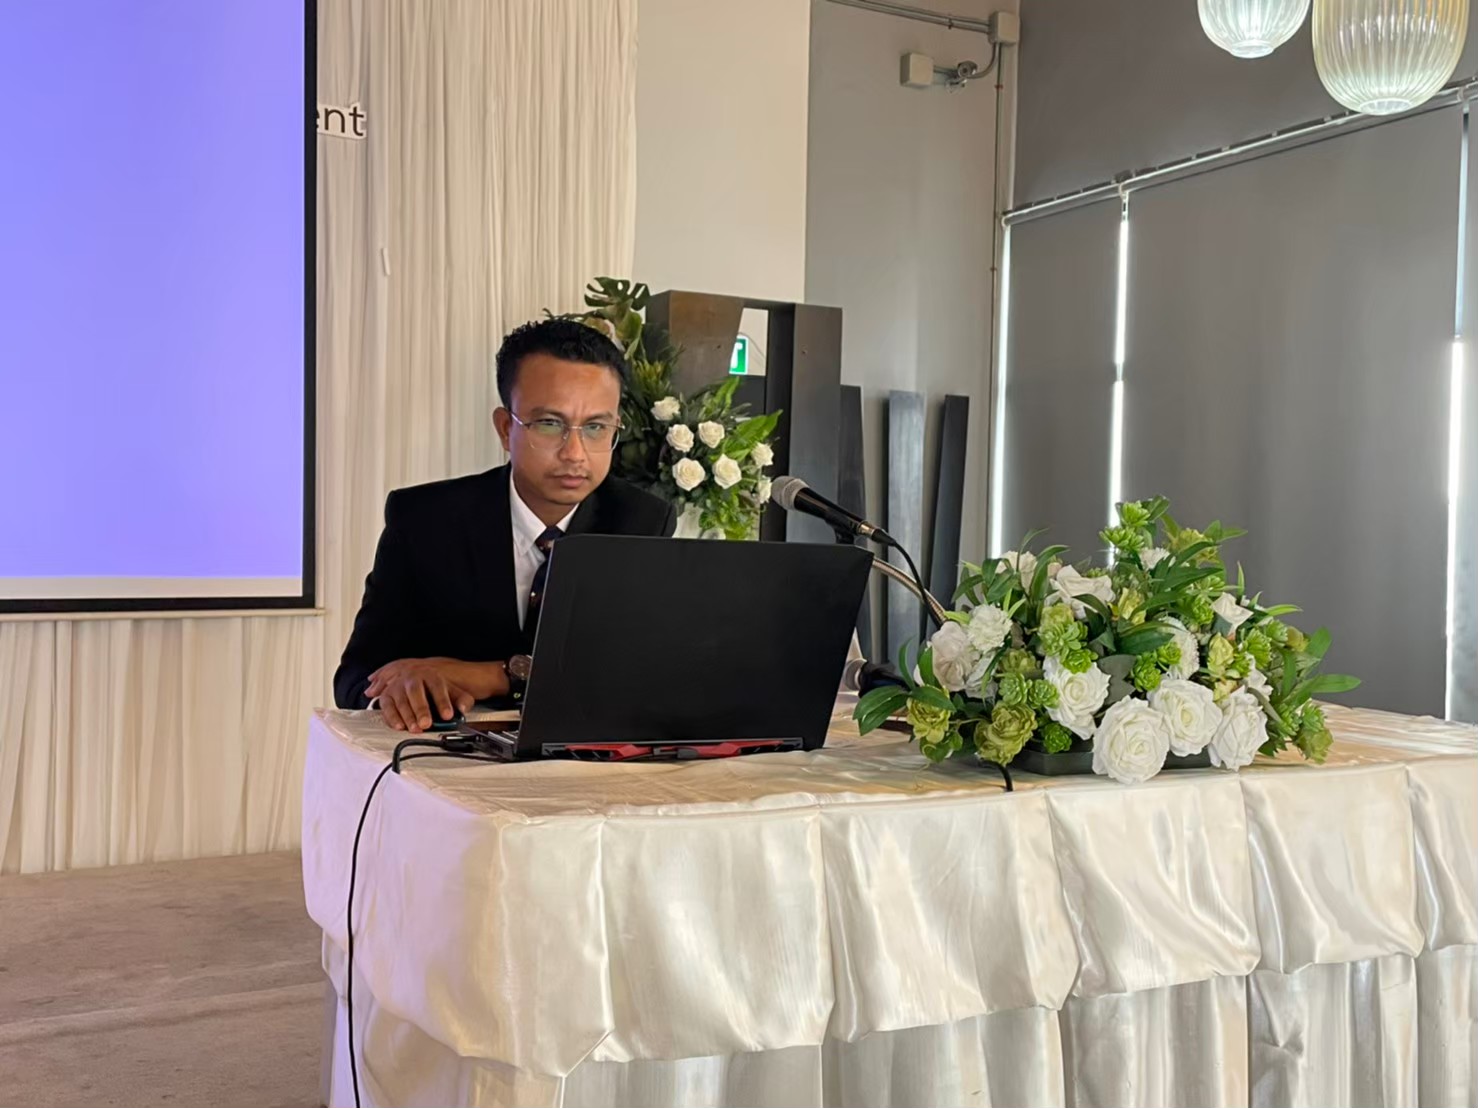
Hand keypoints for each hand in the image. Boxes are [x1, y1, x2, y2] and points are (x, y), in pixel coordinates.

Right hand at [365, 658, 481, 732]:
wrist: (416, 681)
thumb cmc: (434, 689)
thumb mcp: (451, 692)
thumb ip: (462, 699)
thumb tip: (464, 708)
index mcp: (431, 675)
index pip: (438, 686)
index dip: (443, 702)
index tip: (448, 715)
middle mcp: (412, 678)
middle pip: (416, 691)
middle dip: (421, 709)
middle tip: (427, 723)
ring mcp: (398, 685)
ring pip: (401, 700)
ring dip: (408, 716)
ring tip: (416, 728)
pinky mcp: (387, 696)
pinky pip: (387, 706)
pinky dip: (392, 717)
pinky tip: (400, 726)